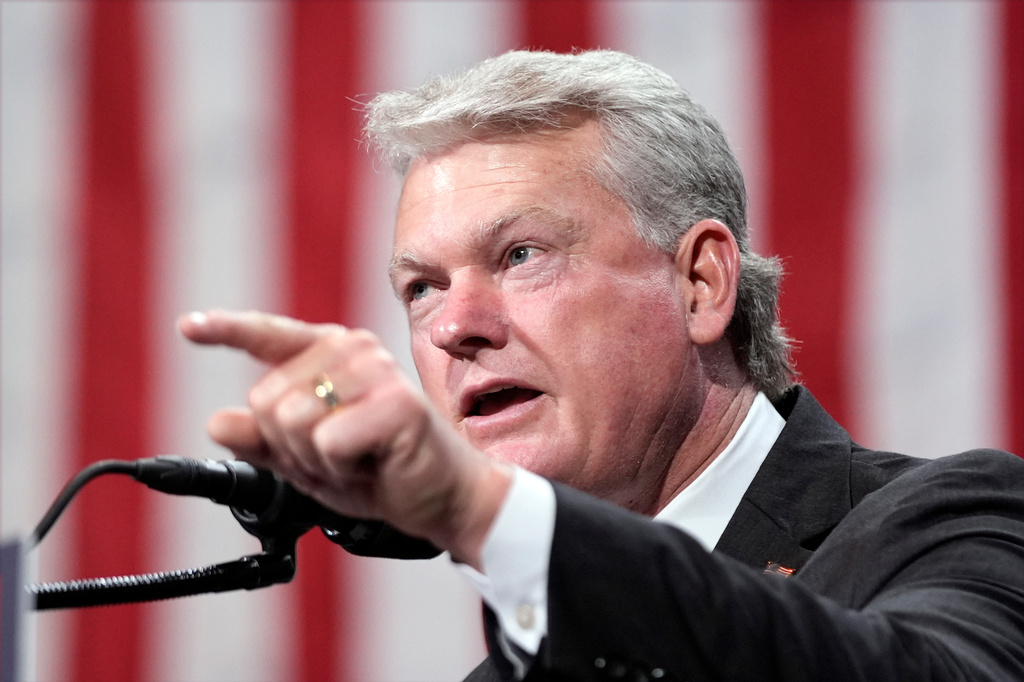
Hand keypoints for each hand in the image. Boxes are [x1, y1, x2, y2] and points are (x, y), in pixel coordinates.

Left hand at [178, 309, 509, 568]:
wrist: (441, 498)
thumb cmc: (379, 471)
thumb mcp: (307, 460)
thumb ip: (263, 440)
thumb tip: (218, 423)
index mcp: (330, 353)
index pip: (269, 335)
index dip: (226, 330)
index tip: (187, 327)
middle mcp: (352, 350)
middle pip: (264, 400)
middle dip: (288, 448)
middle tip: (336, 458)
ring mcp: (376, 371)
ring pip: (290, 421)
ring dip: (314, 461)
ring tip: (356, 461)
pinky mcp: (396, 403)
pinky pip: (327, 442)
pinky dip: (341, 469)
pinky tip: (374, 465)